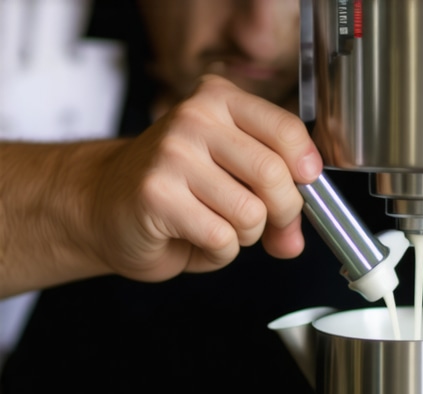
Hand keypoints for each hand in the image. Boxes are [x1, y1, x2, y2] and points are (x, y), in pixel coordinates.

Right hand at [91, 75, 322, 281]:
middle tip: (263, 223)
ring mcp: (173, 154)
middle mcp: (195, 119)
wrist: (106, 206)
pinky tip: (194, 237)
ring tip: (216, 225)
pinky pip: (221, 238)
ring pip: (249, 213)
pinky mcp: (156, 193)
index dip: (306, 168)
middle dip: (282, 213)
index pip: (286, 130)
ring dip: (243, 236)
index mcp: (219, 102)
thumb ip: (270, 204)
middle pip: (273, 174)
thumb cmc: (173, 192)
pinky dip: (218, 252)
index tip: (305, 185)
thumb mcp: (229, 182)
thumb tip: (294, 240)